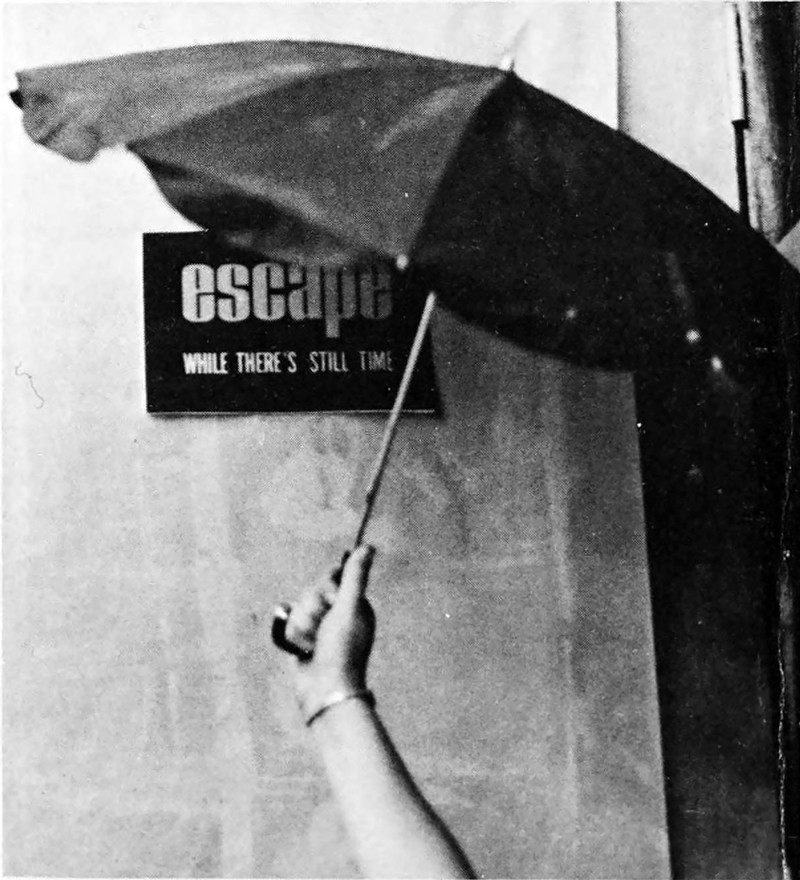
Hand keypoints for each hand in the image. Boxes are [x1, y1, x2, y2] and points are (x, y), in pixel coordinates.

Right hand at [279, 545, 376, 717]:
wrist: (324, 690)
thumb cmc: (342, 649)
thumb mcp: (349, 608)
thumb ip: (355, 576)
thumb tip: (368, 547)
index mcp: (354, 603)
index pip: (330, 578)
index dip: (325, 589)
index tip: (332, 606)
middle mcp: (338, 613)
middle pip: (311, 592)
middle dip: (312, 611)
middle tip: (323, 631)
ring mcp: (321, 627)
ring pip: (299, 608)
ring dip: (303, 626)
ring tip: (313, 644)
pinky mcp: (305, 639)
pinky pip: (290, 624)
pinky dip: (294, 636)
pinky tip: (302, 649)